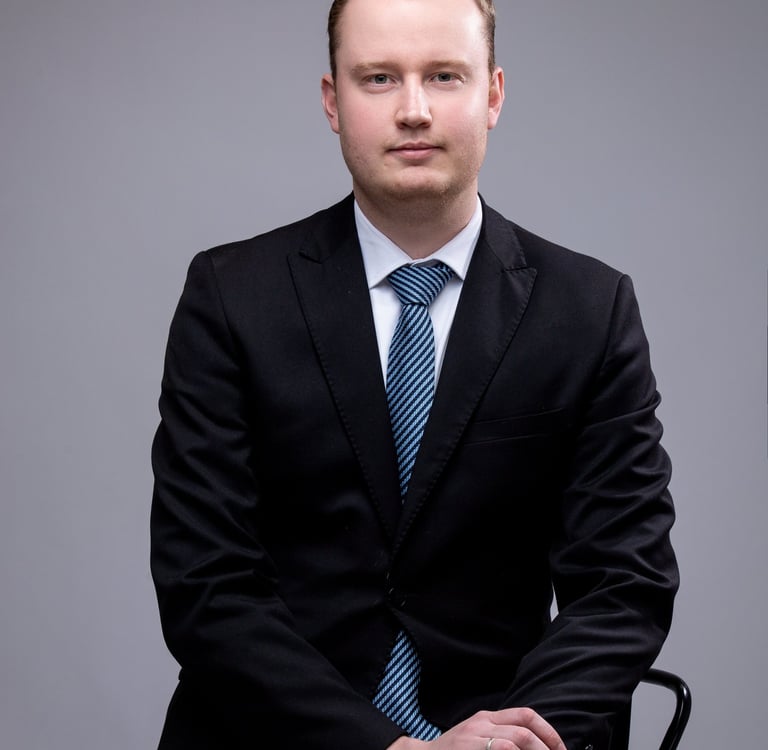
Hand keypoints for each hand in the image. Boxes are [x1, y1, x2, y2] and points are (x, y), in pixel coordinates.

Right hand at [387, 708, 565, 749]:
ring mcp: (474, 738)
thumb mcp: (478, 738)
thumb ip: (501, 735)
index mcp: (488, 718)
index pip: (526, 715)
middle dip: (546, 749)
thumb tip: (536, 744)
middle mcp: (482, 723)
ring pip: (516, 741)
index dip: (549, 732)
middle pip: (525, 729)